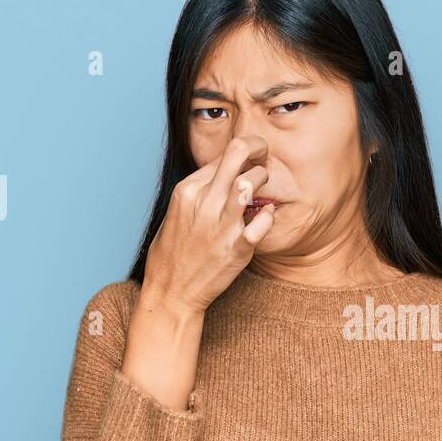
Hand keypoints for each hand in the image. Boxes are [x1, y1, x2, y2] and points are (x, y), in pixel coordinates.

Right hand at [140, 135, 276, 317]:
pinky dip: (269, 215)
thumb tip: (221, 175)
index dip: (242, 152)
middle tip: (265, 154)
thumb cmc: (173, 254)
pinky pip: (264, 220)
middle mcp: (203, 202)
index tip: (251, 158)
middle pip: (237, 152)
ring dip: (264, 179)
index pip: (222, 155)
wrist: (171, 293)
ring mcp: (221, 224)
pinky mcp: (237, 247)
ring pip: (252, 181)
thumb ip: (198, 192)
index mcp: (186, 191)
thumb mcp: (177, 212)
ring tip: (264, 189)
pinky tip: (266, 216)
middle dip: (257, 147)